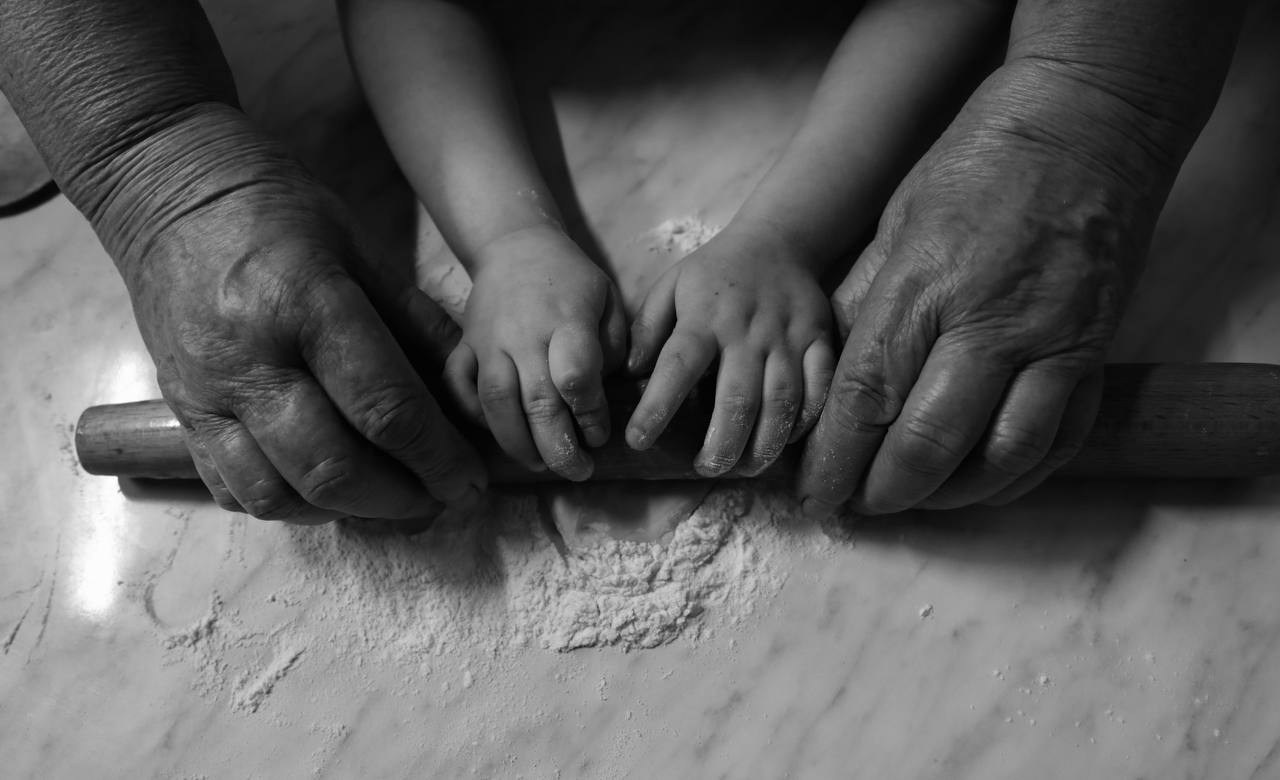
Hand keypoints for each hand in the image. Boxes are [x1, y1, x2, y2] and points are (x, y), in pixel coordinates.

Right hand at [106, 113, 485, 522]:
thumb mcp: (364, 250)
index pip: (383, 407)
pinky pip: (232, 489)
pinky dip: (288, 506)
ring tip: (391, 500)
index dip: (436, 457)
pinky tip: (326, 492)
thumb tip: (469, 394)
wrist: (171, 194)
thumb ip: (418, 325)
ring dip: (346, 512)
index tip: (469, 480)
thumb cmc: (280, 214)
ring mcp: (207, 393)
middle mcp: (252, 359)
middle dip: (399, 499)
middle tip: (440, 498)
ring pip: (278, 493)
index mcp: (308, 305)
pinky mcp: (181, 413)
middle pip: (331, 467)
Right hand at [444, 225, 626, 479]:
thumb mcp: (608, 298)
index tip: (600, 435)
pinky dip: (471, 413)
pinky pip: (457, 385)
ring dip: (517, 443)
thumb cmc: (571, 279)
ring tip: (539, 465)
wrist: (516, 245)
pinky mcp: (463, 345)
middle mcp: (523, 335)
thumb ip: (616, 343)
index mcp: (566, 320)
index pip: (575, 377)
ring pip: (494, 403)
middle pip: (536, 403)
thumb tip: (610, 387)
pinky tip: (495, 433)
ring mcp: (487, 341)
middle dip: (559, 448)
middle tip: (579, 471)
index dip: (590, 414)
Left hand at [625, 221, 834, 476]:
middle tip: (706, 469)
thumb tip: (630, 373)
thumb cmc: (715, 273)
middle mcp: (747, 330)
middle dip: (722, 443)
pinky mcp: (819, 340)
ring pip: (782, 399)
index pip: (677, 366)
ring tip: (745, 468)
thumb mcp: (671, 286)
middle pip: (737, 397)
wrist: (778, 239)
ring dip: (764, 442)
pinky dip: (806, 419)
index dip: (656, 407)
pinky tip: (786, 441)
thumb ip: (647, 328)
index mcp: (704, 317)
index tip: (637, 440)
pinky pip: (819, 387)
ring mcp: (788, 337)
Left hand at [797, 62, 1170, 516]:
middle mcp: (987, 324)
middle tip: (855, 505)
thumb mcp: (896, 223)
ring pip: (999, 459)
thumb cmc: (978, 164)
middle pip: (927, 444)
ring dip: (947, 497)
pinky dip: (1014, 477)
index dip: (833, 461)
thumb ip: (866, 304)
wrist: (1087, 124)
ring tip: (912, 499)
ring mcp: (1050, 343)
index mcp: (923, 286)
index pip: (866, 398)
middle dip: (882, 493)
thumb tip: (831, 377)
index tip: (813, 493)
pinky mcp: (1095, 354)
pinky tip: (979, 483)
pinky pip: (1058, 442)